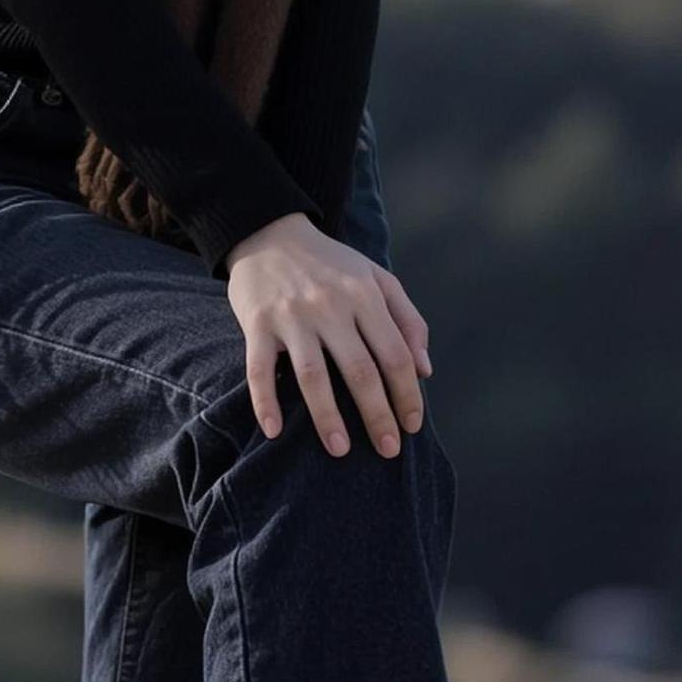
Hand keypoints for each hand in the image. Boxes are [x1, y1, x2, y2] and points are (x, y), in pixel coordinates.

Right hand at [225, 211, 432, 456]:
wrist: (268, 232)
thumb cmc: (329, 264)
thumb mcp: (376, 277)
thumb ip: (407, 319)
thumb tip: (425, 370)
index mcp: (363, 294)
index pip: (394, 354)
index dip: (408, 394)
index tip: (413, 425)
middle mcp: (329, 305)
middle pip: (359, 371)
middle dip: (378, 415)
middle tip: (389, 450)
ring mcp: (291, 315)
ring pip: (312, 376)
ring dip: (328, 418)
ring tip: (340, 450)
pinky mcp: (257, 323)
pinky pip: (259, 370)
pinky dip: (265, 402)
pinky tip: (274, 431)